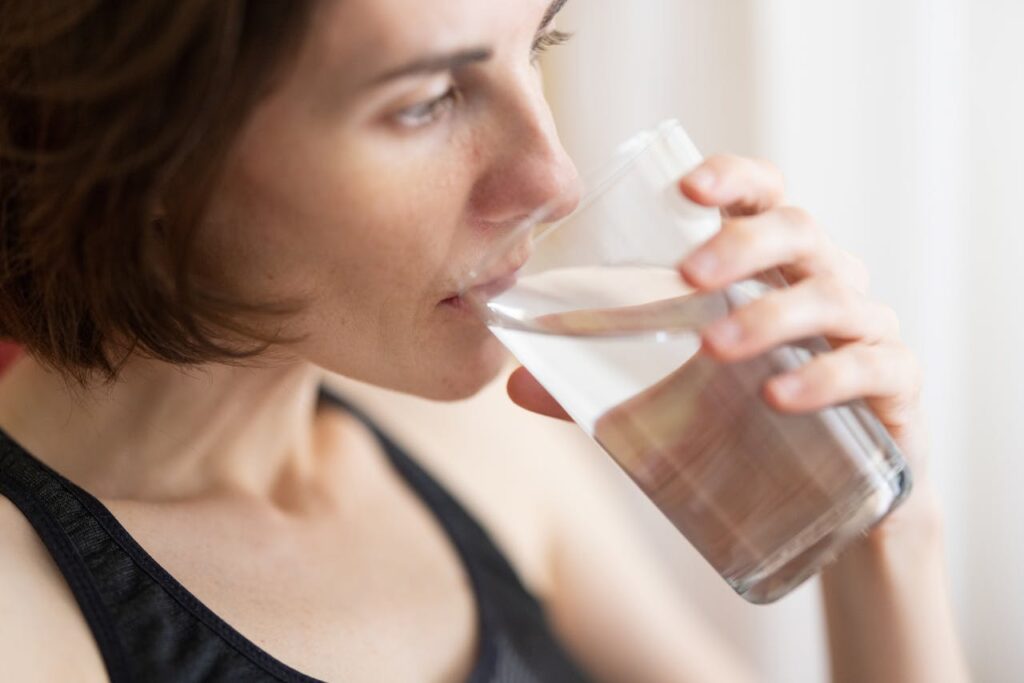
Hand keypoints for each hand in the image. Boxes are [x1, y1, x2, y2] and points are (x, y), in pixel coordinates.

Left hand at [507, 154, 937, 540]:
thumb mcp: (672, 398)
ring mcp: (865, 329)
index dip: (733, 178)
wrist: (830, 499)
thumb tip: (514, 385)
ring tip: (715, 350)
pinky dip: (827, 377)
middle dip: (743, 245)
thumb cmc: (745, 421)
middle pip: (798, 230)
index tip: (687, 188)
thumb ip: (598, 386)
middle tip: (689, 277)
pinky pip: (874, 366)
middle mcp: (822, 281)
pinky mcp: (894, 386)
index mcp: (769, 267)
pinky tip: (780, 398)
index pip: (761, 197)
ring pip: (832, 294)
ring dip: (772, 315)